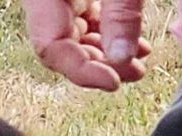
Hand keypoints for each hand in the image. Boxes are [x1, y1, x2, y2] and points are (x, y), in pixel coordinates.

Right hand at [21, 0, 150, 91]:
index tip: (114, 82)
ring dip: (105, 55)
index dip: (81, 71)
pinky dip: (106, 36)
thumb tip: (121, 60)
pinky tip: (131, 44)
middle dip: (98, 66)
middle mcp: (44, 1)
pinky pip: (83, 22)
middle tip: (134, 73)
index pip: (50, 47)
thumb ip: (120, 13)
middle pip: (62, 47)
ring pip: (73, 38)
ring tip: (137, 61)